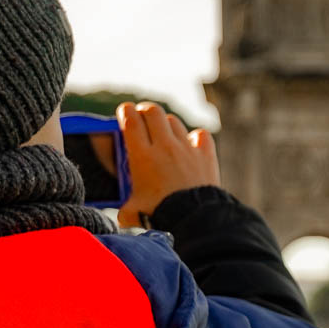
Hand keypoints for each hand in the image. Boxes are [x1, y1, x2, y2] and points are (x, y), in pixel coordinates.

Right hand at [116, 102, 220, 227]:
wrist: (193, 217)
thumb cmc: (160, 214)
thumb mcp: (133, 211)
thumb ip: (125, 209)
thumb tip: (123, 217)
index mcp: (142, 156)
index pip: (131, 121)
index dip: (126, 111)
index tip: (125, 110)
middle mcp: (164, 146)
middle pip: (153, 112)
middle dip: (145, 110)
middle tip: (142, 116)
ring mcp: (187, 148)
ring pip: (174, 121)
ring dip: (166, 123)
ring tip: (163, 132)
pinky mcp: (206, 154)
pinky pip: (200, 134)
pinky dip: (195, 136)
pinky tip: (191, 144)